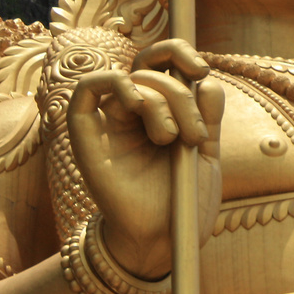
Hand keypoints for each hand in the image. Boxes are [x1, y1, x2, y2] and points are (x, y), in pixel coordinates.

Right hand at [66, 39, 224, 280]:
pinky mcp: (86, 136)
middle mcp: (135, 112)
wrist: (163, 241)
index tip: (202, 72)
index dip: (180, 53)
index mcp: (164, 110)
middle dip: (181, 92)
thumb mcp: (206, 153)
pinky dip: (112, 82)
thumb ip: (207, 115)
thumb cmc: (183, 202)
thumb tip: (206, 80)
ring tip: (173, 140)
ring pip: (132, 79)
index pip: (162, 61)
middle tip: (194, 133)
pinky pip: (86, 91)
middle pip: (150, 68)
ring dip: (161, 101)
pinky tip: (137, 106)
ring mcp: (110, 122)